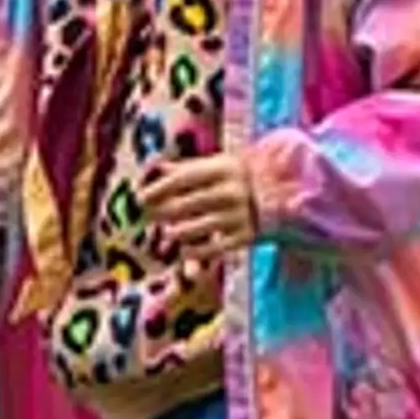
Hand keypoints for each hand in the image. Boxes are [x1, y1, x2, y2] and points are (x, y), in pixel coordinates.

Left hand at [147, 152, 261, 267]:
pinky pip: (210, 249)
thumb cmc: (232, 180)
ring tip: (169, 232)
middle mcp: (232, 192)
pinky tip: (183, 250)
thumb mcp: (215, 165)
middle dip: (159, 213)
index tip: (140, 198)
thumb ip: (184, 167)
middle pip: (183, 205)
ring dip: (174, 233)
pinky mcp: (245, 237)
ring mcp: (240, 216)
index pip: (182, 179)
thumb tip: (151, 169)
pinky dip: (192, 252)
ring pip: (193, 229)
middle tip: (147, 217)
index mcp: (223, 169)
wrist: (279, 198)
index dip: (157, 189)